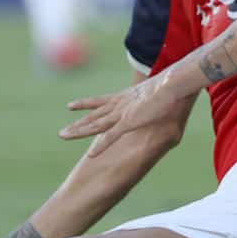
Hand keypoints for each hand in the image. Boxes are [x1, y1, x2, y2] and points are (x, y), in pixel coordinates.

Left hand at [60, 72, 184, 157]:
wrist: (175, 83)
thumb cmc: (174, 84)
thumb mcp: (164, 90)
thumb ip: (161, 95)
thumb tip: (168, 93)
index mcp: (126, 96)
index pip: (101, 101)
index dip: (86, 104)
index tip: (72, 106)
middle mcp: (120, 105)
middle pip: (94, 115)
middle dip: (78, 124)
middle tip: (62, 132)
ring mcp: (123, 113)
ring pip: (96, 125)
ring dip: (79, 131)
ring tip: (62, 136)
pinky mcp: (128, 121)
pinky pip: (111, 136)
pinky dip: (101, 146)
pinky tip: (91, 154)